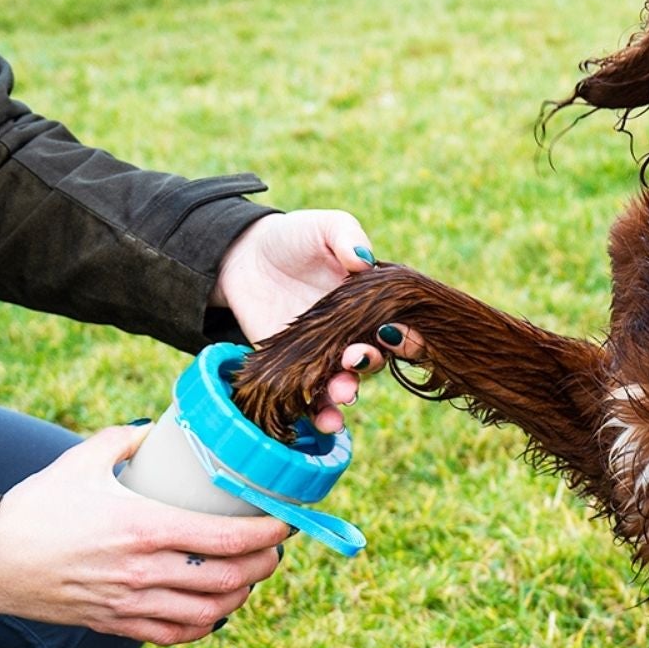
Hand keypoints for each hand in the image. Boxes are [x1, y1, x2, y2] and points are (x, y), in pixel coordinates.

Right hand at [0, 426, 288, 645]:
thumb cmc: (35, 507)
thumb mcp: (82, 460)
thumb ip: (127, 439)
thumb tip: (159, 429)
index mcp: (144, 526)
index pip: (227, 537)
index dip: (269, 533)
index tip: (286, 522)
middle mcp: (143, 570)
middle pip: (230, 578)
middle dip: (265, 564)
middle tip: (274, 549)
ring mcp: (130, 602)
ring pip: (210, 612)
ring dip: (241, 595)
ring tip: (250, 576)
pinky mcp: (115, 624)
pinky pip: (175, 635)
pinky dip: (204, 626)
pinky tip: (213, 609)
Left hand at [211, 211, 384, 431]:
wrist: (243, 255)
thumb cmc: (292, 238)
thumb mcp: (323, 225)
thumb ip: (345, 235)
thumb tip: (364, 259)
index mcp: (371, 303)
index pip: (397, 324)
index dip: (405, 335)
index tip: (399, 335)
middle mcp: (353, 333)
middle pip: (373, 357)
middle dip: (369, 363)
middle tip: (356, 356)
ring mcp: (323, 354)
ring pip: (346, 382)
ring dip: (348, 392)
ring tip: (342, 393)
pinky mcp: (293, 370)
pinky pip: (311, 398)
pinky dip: (320, 414)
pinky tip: (325, 421)